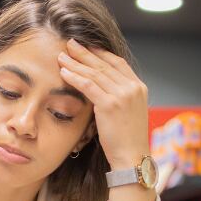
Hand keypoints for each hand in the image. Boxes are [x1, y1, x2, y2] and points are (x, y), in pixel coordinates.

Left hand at [57, 38, 148, 166]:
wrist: (132, 157)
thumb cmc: (128, 139)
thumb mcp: (129, 112)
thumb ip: (120, 96)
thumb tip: (101, 87)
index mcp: (139, 87)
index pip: (118, 63)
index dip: (100, 53)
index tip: (87, 47)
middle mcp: (132, 88)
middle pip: (104, 64)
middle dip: (85, 53)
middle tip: (70, 44)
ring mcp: (122, 95)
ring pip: (94, 73)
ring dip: (76, 63)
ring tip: (62, 56)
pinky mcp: (110, 104)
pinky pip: (88, 85)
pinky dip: (74, 77)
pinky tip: (63, 72)